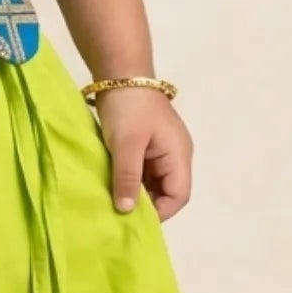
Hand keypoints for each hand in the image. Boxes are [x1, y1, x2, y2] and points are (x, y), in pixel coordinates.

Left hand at [90, 87, 192, 222]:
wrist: (120, 73)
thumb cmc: (128, 107)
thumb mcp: (126, 145)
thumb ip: (127, 178)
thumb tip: (126, 211)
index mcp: (178, 156)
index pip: (179, 195)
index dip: (160, 212)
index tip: (134, 219)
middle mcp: (174, 156)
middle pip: (166, 191)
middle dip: (146, 204)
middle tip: (119, 214)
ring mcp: (160, 150)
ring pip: (152, 182)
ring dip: (135, 192)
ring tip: (113, 202)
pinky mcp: (145, 145)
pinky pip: (142, 171)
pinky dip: (129, 179)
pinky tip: (113, 184)